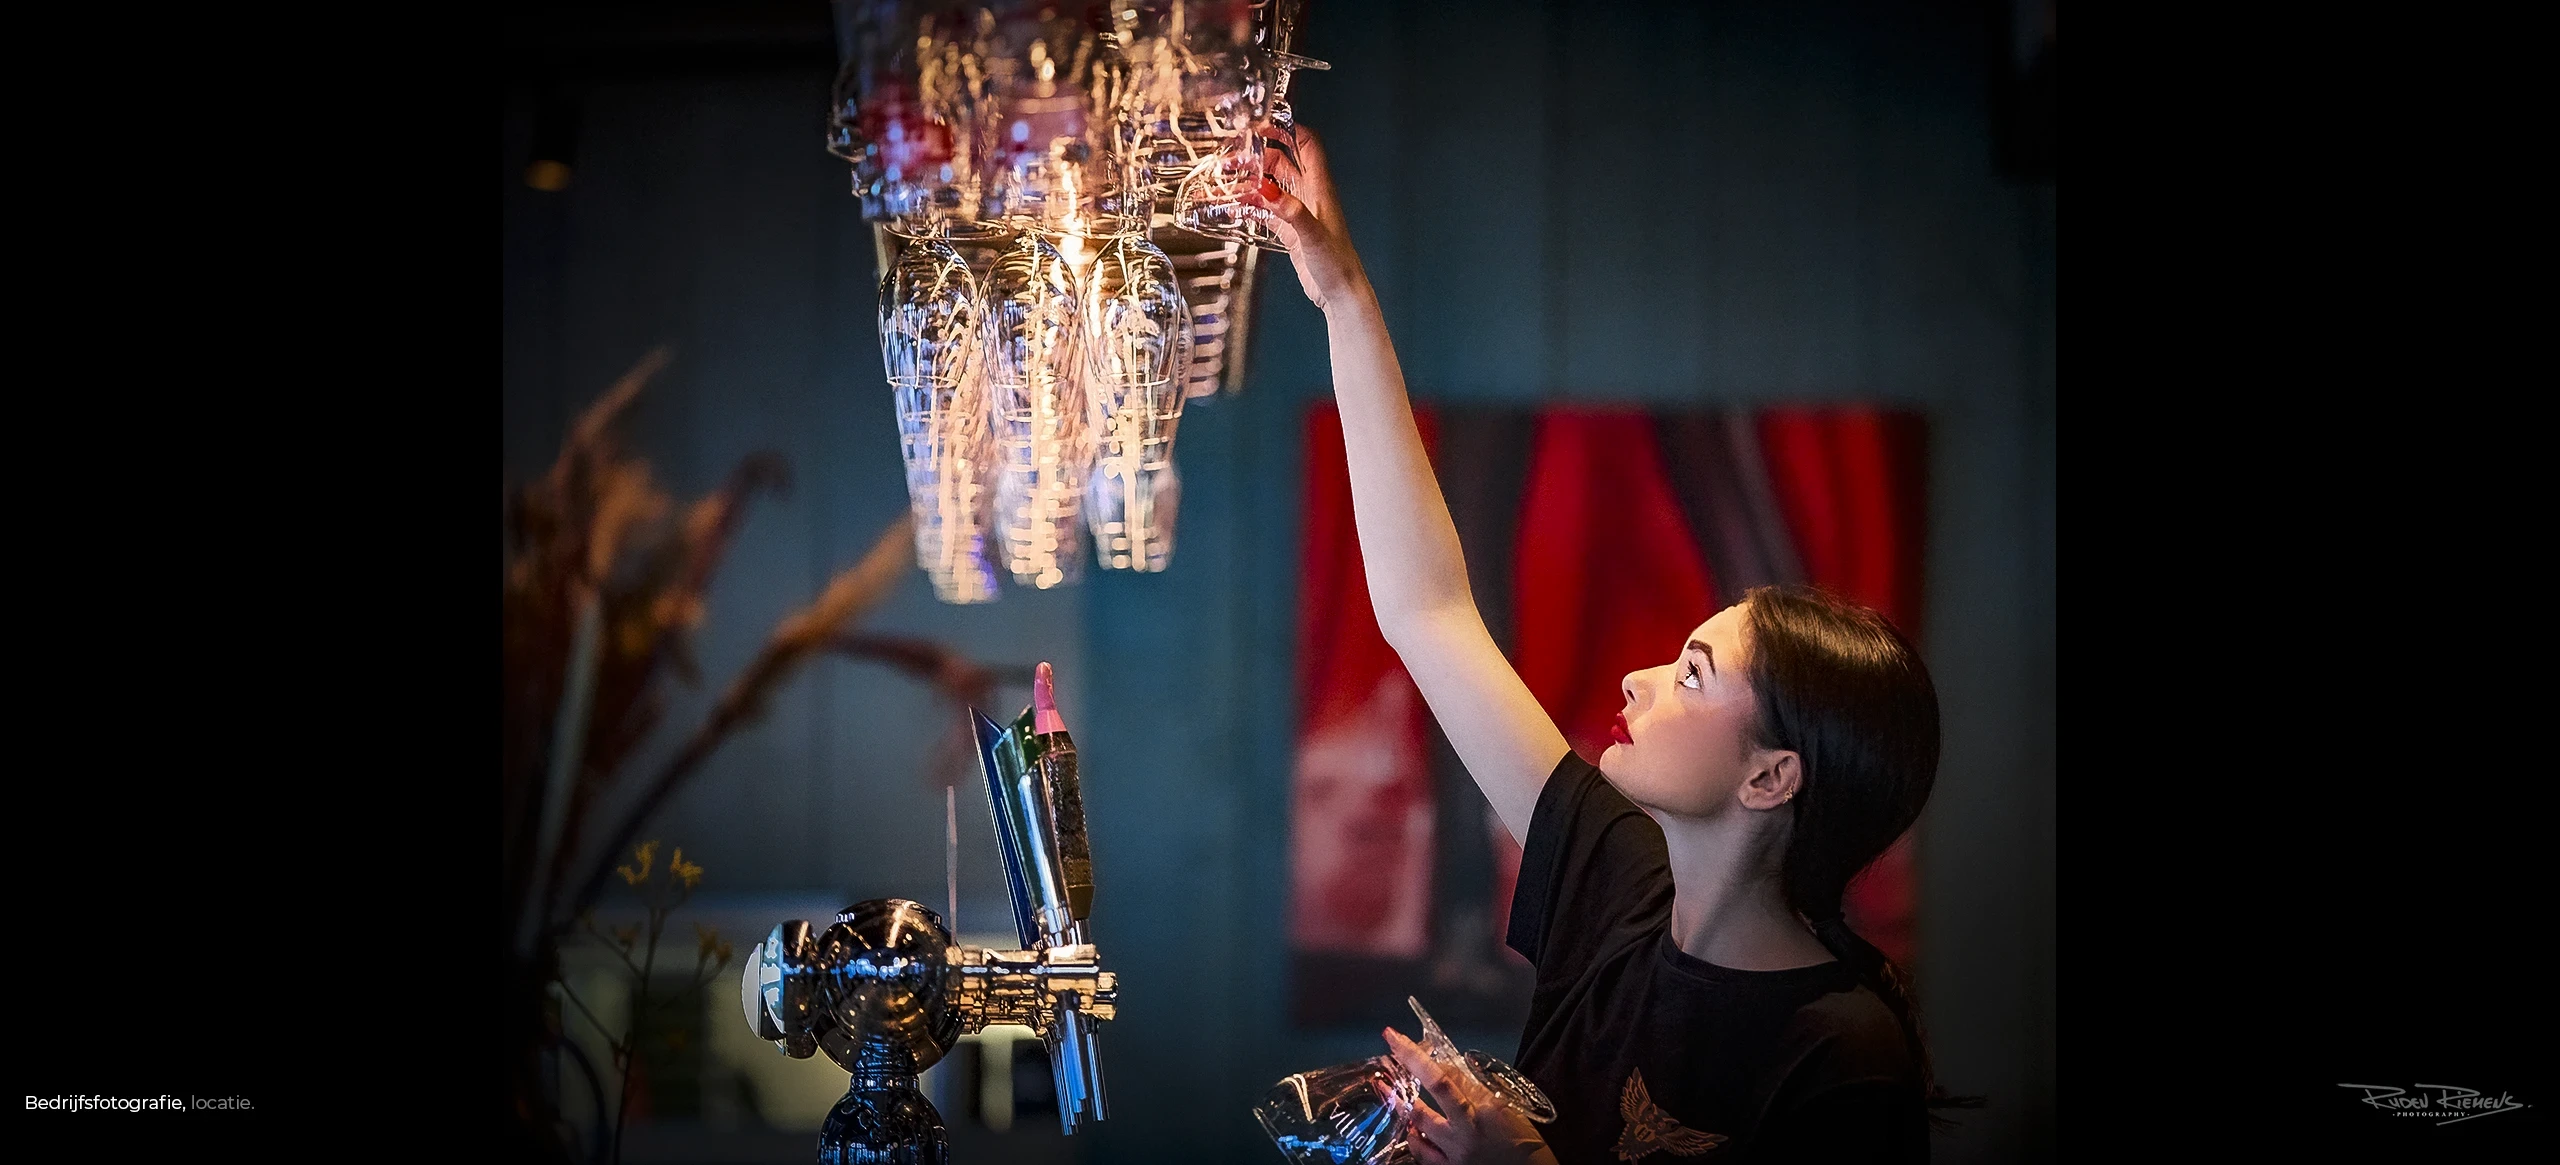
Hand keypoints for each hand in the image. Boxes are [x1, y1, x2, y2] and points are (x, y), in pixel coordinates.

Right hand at [1248, 124, 1369, 312]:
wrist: (1340, 294)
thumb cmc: (1337, 265)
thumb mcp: (1313, 236)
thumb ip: (1292, 212)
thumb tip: (1268, 190)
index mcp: (1320, 189)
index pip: (1307, 145)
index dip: (1288, 130)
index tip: (1263, 124)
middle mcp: (1310, 196)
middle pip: (1284, 162)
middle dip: (1260, 155)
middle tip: (1233, 156)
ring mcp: (1300, 212)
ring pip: (1273, 185)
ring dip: (1252, 180)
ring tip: (1227, 179)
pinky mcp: (1291, 230)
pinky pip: (1268, 209)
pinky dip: (1253, 204)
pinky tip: (1236, 205)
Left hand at [1384, 1027, 1558, 1164]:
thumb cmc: (1523, 1140)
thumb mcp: (1509, 1107)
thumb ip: (1481, 1088)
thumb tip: (1456, 1067)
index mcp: (1489, 1106)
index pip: (1455, 1073)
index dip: (1429, 1055)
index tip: (1409, 1041)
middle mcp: (1470, 1126)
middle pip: (1436, 1085)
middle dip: (1411, 1059)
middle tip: (1392, 1042)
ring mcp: (1458, 1150)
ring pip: (1420, 1120)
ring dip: (1400, 1101)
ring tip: (1385, 1086)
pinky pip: (1422, 1152)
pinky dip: (1414, 1137)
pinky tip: (1410, 1128)